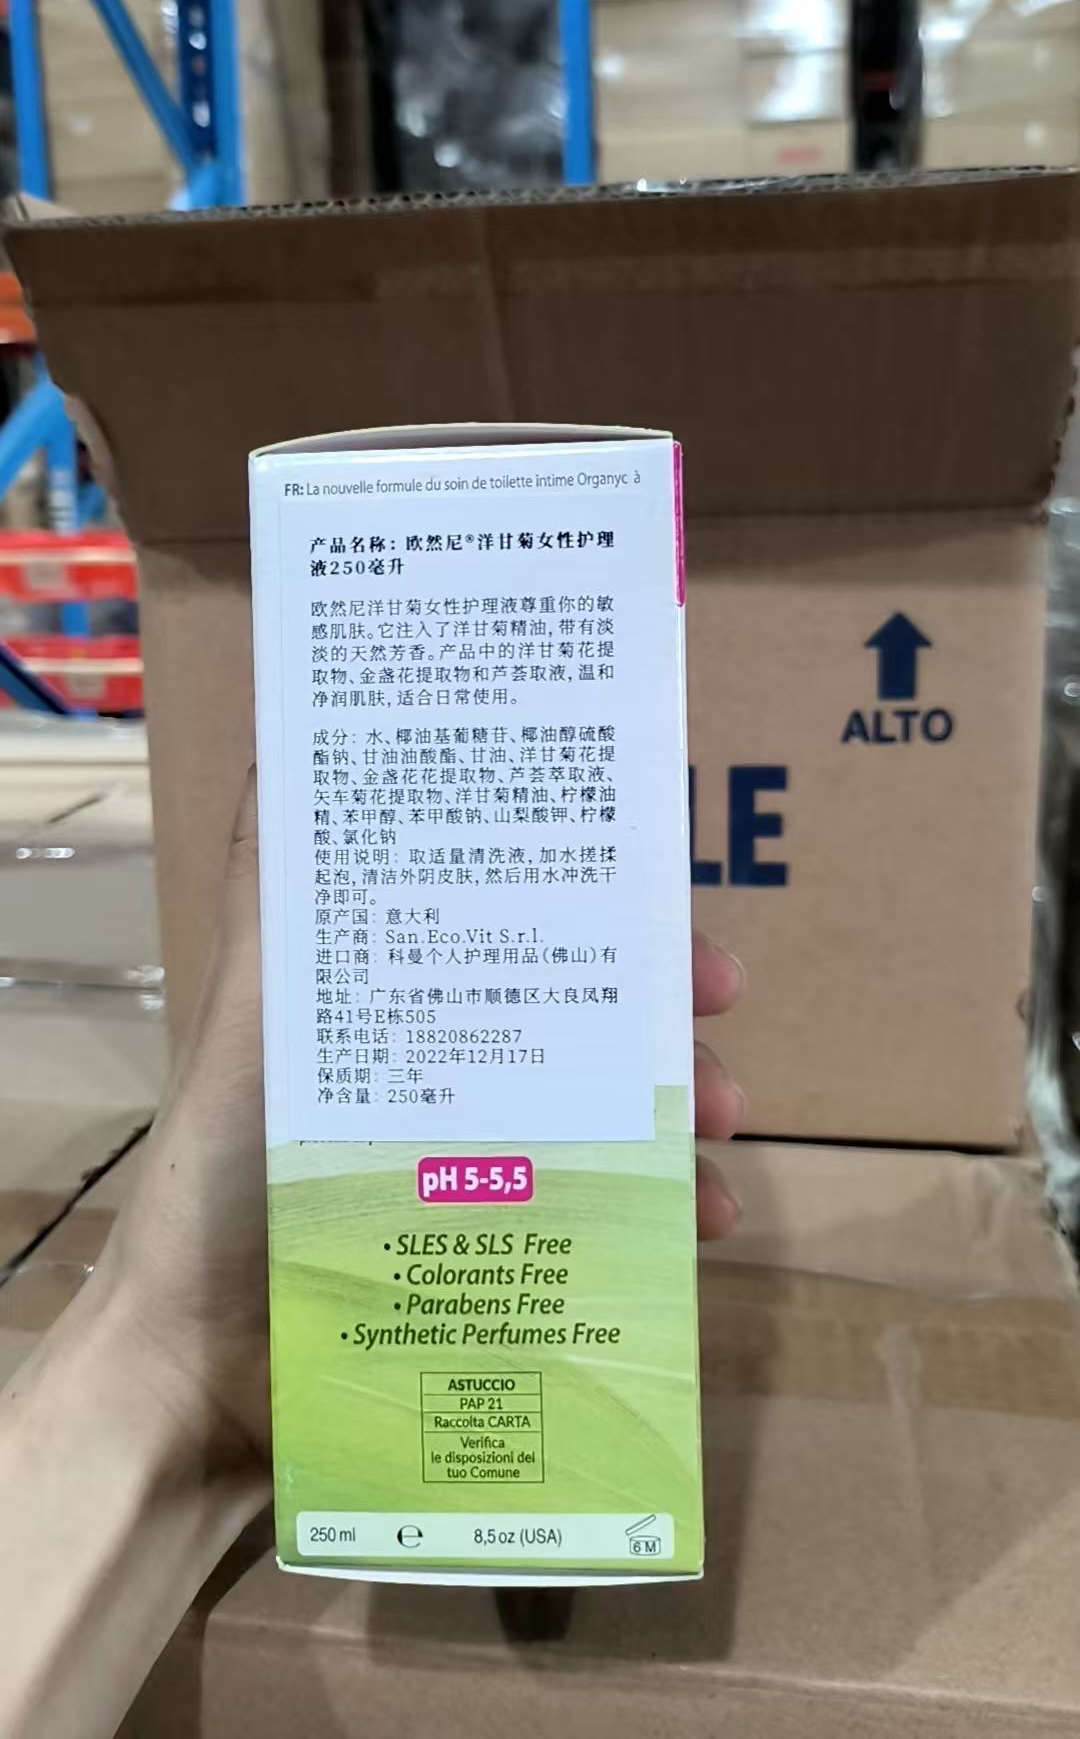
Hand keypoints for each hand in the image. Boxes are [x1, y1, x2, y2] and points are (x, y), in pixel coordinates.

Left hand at [100, 771, 746, 1469]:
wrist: (205, 1373)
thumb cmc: (223, 1179)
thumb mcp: (253, 1018)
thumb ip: (275, 894)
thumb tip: (287, 742)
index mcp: (402, 1001)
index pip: (517, 920)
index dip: (594, 894)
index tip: (659, 881)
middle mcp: (452, 1070)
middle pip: (580, 1010)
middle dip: (661, 1001)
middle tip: (719, 1001)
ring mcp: (486, 1164)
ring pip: (613, 1108)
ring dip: (683, 1102)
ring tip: (720, 1123)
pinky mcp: (508, 1253)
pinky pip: (612, 1216)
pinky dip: (668, 1210)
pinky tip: (704, 1222)